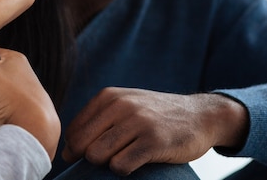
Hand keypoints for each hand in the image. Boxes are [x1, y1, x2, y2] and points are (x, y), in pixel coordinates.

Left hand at [62, 87, 248, 175]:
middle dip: (89, 158)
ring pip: (98, 155)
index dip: (75, 148)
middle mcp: (120, 106)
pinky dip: (124, 170)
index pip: (74, 130)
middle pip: (83, 144)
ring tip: (124, 158)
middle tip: (109, 158)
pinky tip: (136, 163)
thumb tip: (66, 151)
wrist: (200, 115)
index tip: (87, 155)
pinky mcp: (154, 142)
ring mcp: (138, 123)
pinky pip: (121, 166)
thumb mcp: (124, 106)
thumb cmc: (155, 115)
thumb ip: (96, 122)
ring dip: (107, 164)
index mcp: (108, 96)